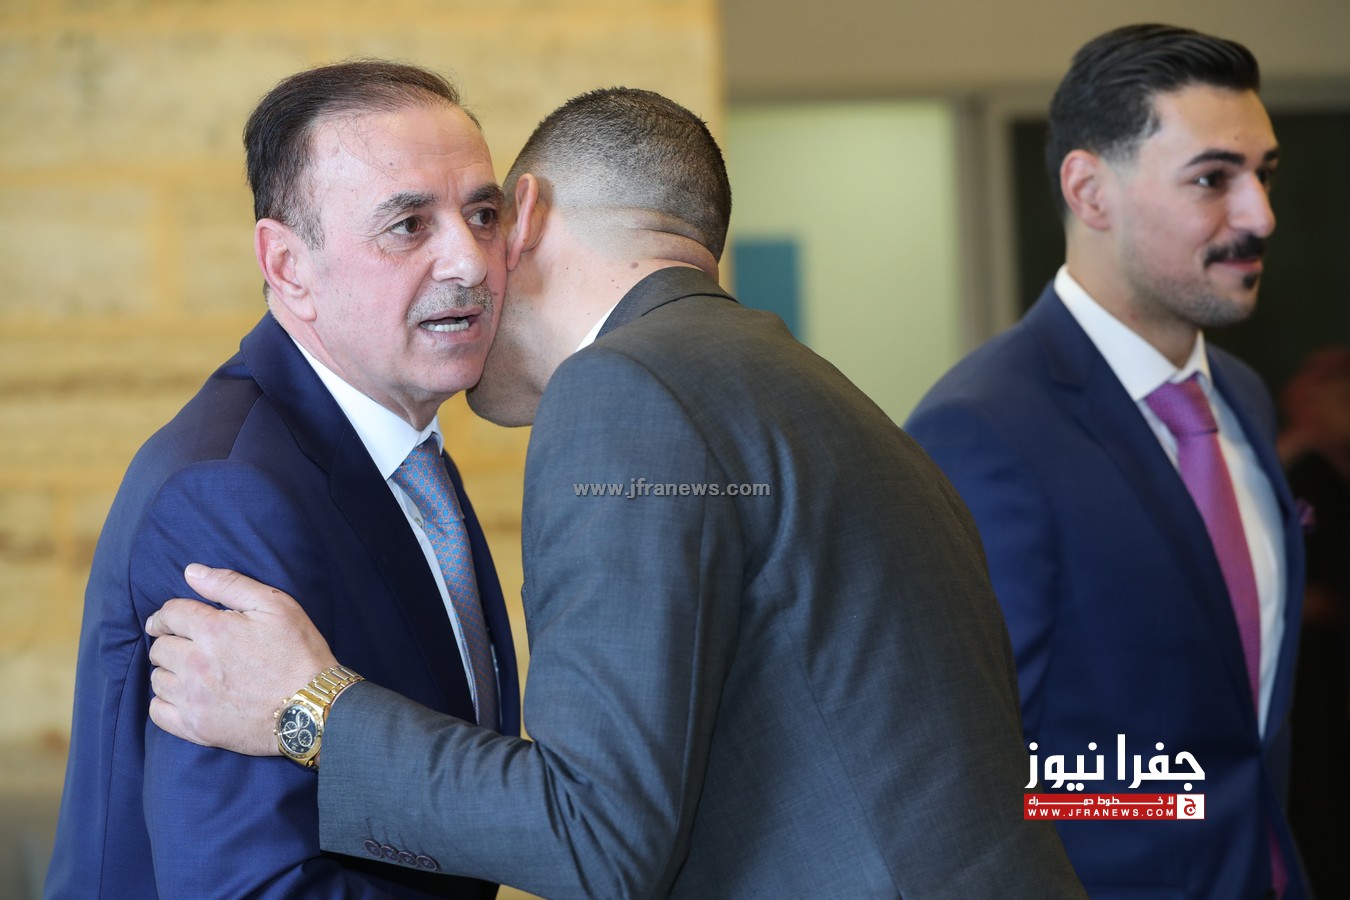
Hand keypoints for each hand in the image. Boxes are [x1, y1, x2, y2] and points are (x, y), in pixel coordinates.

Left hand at [147, 564, 337, 754]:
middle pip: (159, 648)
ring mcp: (193, 698)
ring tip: (191, 671)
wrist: (313, 708)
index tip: (169, 620)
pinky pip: (158, 712)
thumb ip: (231, 584)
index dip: (167, 614)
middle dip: (171, 642)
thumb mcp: (277, 605)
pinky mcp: (195, 727)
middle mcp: (196, 663)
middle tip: (188, 646)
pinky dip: (165, 702)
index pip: (169, 614)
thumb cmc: (299, 653)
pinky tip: (184, 697)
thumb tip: (191, 572)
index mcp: (213, 629)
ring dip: (170, 671)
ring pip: (158, 679)